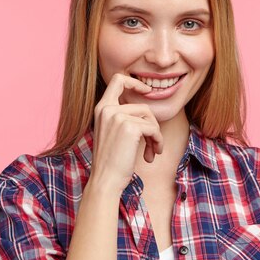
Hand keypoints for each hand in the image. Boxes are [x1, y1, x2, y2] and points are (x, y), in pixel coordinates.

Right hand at [91, 73, 163, 192]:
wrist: (105, 180)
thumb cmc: (111, 161)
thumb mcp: (112, 132)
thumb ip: (123, 117)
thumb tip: (147, 112)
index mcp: (101, 108)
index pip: (118, 80)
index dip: (135, 82)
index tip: (146, 91)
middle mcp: (107, 109)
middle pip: (143, 106)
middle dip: (152, 125)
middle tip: (153, 143)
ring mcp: (117, 116)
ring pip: (150, 118)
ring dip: (156, 136)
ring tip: (152, 151)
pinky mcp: (130, 127)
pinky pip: (153, 129)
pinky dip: (157, 142)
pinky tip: (150, 155)